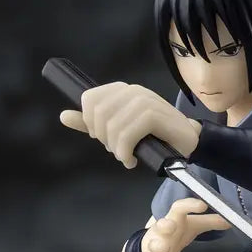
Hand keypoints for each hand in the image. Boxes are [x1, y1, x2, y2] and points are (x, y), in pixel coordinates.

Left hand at [60, 82, 201, 167]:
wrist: (188, 142)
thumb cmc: (155, 137)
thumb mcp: (120, 130)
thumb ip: (93, 123)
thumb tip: (64, 116)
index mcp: (122, 91)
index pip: (89, 99)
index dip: (90, 123)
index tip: (104, 138)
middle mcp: (133, 91)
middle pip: (98, 113)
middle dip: (103, 138)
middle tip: (117, 151)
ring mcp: (145, 101)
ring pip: (112, 125)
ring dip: (116, 148)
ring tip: (127, 157)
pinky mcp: (155, 115)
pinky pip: (128, 133)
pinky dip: (125, 151)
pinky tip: (131, 159)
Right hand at [139, 198, 230, 251]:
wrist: (153, 245)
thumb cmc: (176, 231)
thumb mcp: (194, 225)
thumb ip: (212, 221)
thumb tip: (230, 219)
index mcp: (174, 218)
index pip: (179, 207)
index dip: (189, 205)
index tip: (202, 205)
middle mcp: (163, 230)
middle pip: (162, 224)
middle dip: (165, 224)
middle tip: (172, 225)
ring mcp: (157, 245)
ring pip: (154, 244)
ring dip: (158, 245)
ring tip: (164, 248)